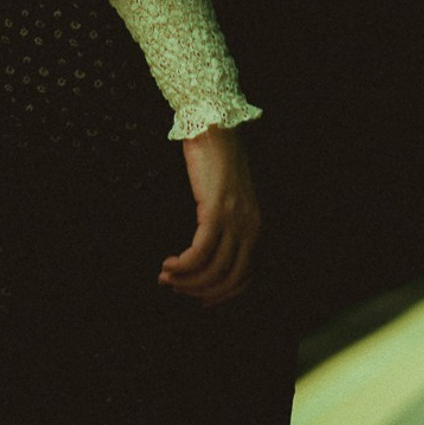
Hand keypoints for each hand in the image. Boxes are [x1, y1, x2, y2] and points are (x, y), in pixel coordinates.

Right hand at [159, 125, 259, 307]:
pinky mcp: (216, 211)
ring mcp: (235, 220)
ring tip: (167, 277)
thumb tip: (209, 251)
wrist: (214, 125)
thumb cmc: (217, 158)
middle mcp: (250, 227)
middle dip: (200, 292)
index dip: (221, 295)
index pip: (244, 277)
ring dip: (186, 281)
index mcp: (256, 226)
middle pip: (228, 280)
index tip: (200, 300)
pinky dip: (182, 265)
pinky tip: (168, 264)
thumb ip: (228, 222)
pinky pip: (199, 252)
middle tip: (177, 289)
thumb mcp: (230, 195)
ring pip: (212, 270)